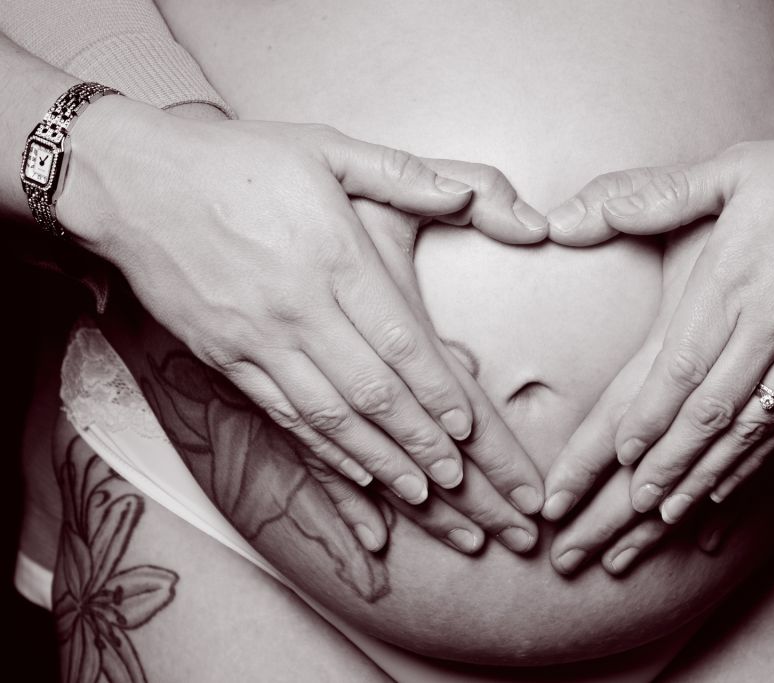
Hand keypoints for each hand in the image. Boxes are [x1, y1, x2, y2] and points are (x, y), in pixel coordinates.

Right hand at [61, 96, 546, 512]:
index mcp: (333, 255)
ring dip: (377, 459)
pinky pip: (282, 414)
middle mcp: (297, 307)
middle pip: (370, 390)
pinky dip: (323, 449)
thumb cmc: (235, 160)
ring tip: (417, 492)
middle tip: (455, 479)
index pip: (399, 340)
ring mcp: (256, 338)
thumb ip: (400, 173)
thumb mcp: (324, 146)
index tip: (466, 428)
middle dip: (417, 440)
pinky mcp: (223, 356)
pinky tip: (354, 471)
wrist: (132, 181)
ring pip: (328, 415)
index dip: (436, 390)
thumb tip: (465, 191)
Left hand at [545, 127, 773, 567]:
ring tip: (673, 512)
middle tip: (636, 502)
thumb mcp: (733, 170)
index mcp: (739, 280)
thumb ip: (654, 196)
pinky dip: (765, 465)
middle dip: (672, 463)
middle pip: (716, 411)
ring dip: (711, 476)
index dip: (651, 416)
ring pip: (757, 431)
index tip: (620, 454)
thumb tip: (567, 216)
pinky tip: (736, 487)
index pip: (685, 365)